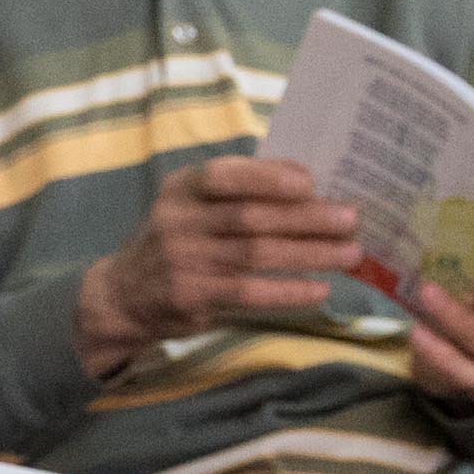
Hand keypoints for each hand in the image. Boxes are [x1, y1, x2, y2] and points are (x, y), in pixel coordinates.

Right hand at [69, 155, 369, 373]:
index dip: (267, 178)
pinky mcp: (190, 297)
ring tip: (350, 253)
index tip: (310, 183)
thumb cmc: (176, 240)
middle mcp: (177, 221)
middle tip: (350, 220)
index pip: (223, 176)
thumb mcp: (193, 204)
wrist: (123, 293)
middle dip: (306, 218)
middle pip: (251, 217)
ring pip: (256, 255)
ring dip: (309, 254)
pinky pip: (247, 293)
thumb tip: (305, 176)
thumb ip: (241, 187)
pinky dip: (286, 291)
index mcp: (182, 189)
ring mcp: (182, 261)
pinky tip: (319, 290)